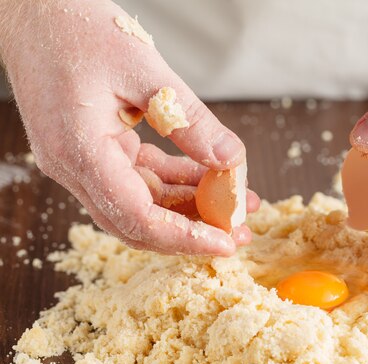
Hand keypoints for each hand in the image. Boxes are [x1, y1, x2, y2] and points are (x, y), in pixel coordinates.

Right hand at [0, 0, 259, 255]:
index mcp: (79, 152)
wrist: (34, 11)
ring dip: (189, 206)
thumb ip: (189, 121)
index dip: (185, 238)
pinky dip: (174, 181)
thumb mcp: (145, 70)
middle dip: (193, 231)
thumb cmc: (76, 28)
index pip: (136, 218)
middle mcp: (75, 167)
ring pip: (142, 203)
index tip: (226, 243)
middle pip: (139, 222)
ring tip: (235, 202)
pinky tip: (209, 177)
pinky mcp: (93, 151)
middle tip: (239, 230)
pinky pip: (139, 178)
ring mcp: (82, 162)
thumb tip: (229, 160)